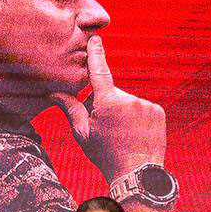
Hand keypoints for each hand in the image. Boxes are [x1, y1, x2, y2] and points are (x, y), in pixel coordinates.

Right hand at [52, 35, 165, 179]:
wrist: (137, 173)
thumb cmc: (105, 155)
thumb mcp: (83, 133)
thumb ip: (70, 108)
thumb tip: (53, 93)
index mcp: (108, 102)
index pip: (99, 71)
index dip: (96, 54)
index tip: (95, 38)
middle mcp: (129, 99)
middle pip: (111, 94)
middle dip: (106, 104)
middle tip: (106, 129)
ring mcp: (146, 105)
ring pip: (127, 102)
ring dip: (123, 112)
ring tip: (122, 134)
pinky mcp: (157, 111)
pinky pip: (142, 108)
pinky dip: (137, 117)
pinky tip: (135, 133)